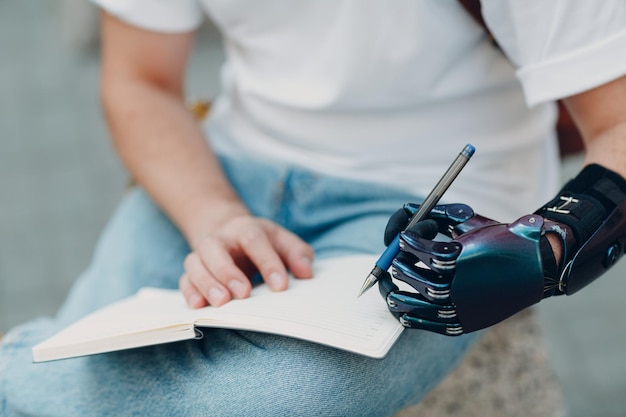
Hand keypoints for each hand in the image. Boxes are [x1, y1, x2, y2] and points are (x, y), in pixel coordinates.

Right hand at [179, 214, 313, 307]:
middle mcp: (219, 239)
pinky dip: (189, 292)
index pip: (255, 241)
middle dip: (227, 271)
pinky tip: (199, 306)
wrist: (225, 230)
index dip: (268, 262)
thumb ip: (297, 253)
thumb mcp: (281, 240)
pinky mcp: (191, 271)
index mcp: (245, 229)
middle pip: (215, 249)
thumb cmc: (258, 240)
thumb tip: (307, 273)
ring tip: (222, 303)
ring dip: (206, 284)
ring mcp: (201, 255)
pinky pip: (184, 280)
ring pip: (195, 264)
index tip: (281, 286)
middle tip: (243, 293)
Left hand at [379, 203, 567, 334]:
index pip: (423, 251)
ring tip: (389, 287)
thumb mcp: (470, 221)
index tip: (402, 238)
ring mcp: (465, 305)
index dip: (409, 242)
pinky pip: (433, 324)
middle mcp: (461, 283)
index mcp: (461, 256)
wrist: (539, 265)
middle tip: (396, 262)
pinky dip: (415, 319)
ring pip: (422, 303)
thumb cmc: (502, 237)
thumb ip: (437, 215)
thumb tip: (407, 209)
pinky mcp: (468, 321)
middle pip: (419, 278)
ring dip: (400, 295)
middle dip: (403, 268)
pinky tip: (403, 312)